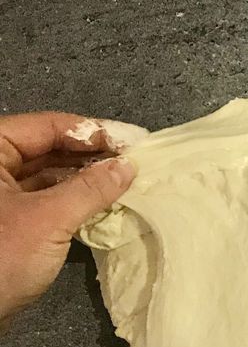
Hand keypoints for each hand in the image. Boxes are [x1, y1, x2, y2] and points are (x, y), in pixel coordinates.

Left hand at [0, 112, 143, 325]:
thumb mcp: (49, 220)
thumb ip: (90, 189)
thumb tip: (127, 167)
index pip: (47, 126)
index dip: (93, 131)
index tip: (134, 142)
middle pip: (48, 146)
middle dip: (93, 154)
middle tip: (136, 161)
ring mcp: (0, 195)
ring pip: (49, 173)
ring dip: (87, 177)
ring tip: (127, 181)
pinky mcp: (9, 221)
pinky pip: (46, 198)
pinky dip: (75, 198)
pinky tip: (105, 202)